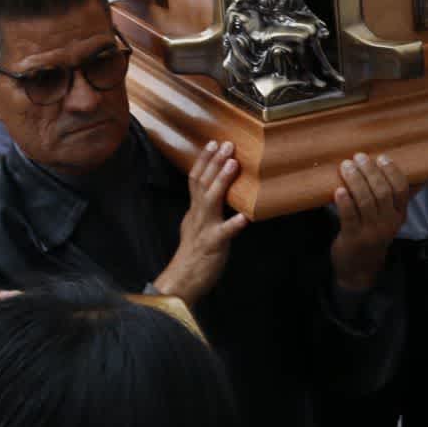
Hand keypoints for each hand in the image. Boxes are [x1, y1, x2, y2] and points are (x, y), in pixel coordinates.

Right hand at [153, 141, 247, 306]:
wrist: (180, 283)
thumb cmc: (193, 256)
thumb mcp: (196, 228)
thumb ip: (204, 211)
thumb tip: (211, 196)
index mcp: (194, 211)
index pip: (196, 180)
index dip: (204, 161)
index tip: (213, 143)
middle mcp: (197, 216)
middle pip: (202, 183)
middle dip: (214, 162)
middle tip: (226, 144)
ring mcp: (204, 229)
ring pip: (210, 200)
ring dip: (221, 181)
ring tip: (233, 164)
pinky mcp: (213, 244)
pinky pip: (224, 233)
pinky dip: (234, 223)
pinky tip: (246, 216)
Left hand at [328, 152, 410, 291]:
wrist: (359, 269)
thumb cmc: (373, 236)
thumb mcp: (390, 220)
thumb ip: (397, 200)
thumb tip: (419, 176)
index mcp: (399, 215)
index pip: (401, 190)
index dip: (392, 172)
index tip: (381, 157)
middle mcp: (388, 223)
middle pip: (382, 192)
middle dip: (370, 172)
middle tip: (358, 157)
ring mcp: (371, 232)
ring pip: (365, 201)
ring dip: (355, 181)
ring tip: (346, 167)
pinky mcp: (353, 238)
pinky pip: (349, 216)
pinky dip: (344, 202)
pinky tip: (338, 190)